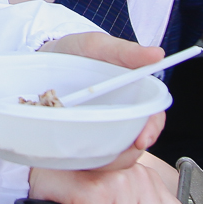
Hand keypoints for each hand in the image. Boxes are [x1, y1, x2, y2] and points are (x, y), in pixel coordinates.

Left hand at [40, 32, 165, 160]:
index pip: (152, 118)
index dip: (151, 131)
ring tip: (80, 148)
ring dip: (102, 158)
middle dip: (125, 154)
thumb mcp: (98, 45)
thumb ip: (126, 51)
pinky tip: (69, 148)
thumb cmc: (76, 50)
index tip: (141, 141)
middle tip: (106, 154)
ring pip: (113, 155)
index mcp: (133, 95)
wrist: (45, 57)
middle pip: (134, 143)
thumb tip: (157, 54)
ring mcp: (101, 128)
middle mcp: (121, 115)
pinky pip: (88, 156)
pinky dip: (83, 156)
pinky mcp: (82, 137)